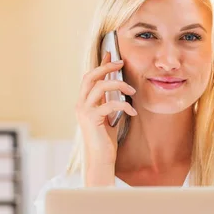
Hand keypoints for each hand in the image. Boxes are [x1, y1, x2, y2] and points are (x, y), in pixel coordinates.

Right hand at [75, 52, 136, 184]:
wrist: (101, 159)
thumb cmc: (106, 140)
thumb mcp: (109, 117)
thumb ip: (111, 103)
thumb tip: (122, 90)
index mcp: (84, 102)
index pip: (90, 77)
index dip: (101, 64)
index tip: (111, 53)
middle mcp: (81, 104)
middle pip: (90, 76)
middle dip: (106, 67)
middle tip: (121, 63)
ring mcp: (84, 111)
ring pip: (99, 86)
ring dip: (118, 85)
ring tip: (132, 91)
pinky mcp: (91, 119)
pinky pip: (109, 104)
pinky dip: (124, 105)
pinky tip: (132, 112)